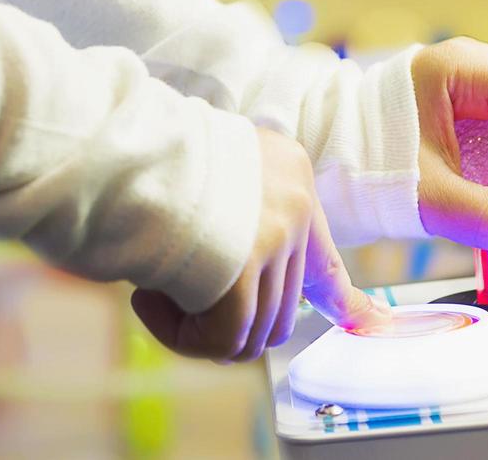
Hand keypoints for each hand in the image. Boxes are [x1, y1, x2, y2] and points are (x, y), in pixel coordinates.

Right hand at [130, 128, 389, 360]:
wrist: (122, 146)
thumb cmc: (145, 157)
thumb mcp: (209, 168)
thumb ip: (236, 212)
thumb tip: (233, 287)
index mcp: (291, 171)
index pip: (326, 255)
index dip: (343, 299)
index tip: (366, 320)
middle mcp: (296, 204)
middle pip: (281, 309)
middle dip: (229, 321)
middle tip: (172, 301)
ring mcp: (276, 238)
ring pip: (254, 332)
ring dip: (196, 329)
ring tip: (149, 291)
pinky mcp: (245, 270)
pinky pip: (224, 341)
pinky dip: (178, 334)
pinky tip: (145, 297)